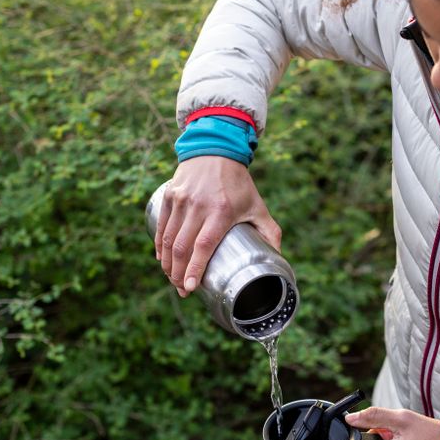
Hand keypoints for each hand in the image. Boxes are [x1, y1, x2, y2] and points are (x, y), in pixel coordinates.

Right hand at [155, 156, 280, 296]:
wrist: (216, 150)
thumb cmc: (239, 183)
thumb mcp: (258, 206)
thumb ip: (270, 232)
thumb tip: (279, 257)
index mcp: (222, 211)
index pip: (203, 245)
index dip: (194, 269)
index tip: (190, 287)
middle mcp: (199, 206)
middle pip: (182, 247)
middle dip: (178, 274)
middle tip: (182, 290)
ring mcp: (181, 200)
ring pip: (168, 239)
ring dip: (168, 264)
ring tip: (173, 279)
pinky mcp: (170, 196)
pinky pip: (162, 227)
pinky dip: (160, 246)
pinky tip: (162, 260)